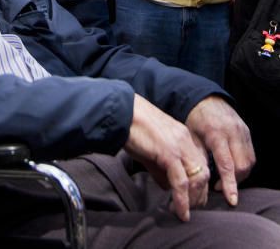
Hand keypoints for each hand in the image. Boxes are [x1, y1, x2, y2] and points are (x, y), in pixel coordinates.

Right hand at [125, 95, 209, 221]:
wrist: (121, 111)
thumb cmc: (131, 127)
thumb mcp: (150, 149)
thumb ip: (160, 168)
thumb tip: (167, 187)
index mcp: (182, 136)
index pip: (200, 163)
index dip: (198, 184)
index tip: (192, 199)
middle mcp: (185, 139)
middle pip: (203, 172)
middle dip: (199, 195)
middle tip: (191, 210)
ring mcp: (179, 145)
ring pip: (197, 178)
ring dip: (193, 200)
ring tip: (183, 213)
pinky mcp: (169, 153)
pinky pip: (181, 181)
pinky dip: (182, 200)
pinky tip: (180, 211)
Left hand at [185, 96, 254, 206]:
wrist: (205, 99)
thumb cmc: (194, 119)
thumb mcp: (191, 137)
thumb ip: (197, 157)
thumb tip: (198, 181)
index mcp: (216, 133)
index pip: (226, 164)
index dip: (229, 184)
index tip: (231, 200)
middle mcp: (232, 132)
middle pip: (242, 166)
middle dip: (234, 182)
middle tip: (218, 188)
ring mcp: (242, 131)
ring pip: (249, 162)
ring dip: (240, 175)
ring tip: (225, 180)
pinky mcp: (247, 132)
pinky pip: (250, 154)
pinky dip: (244, 165)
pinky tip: (232, 169)